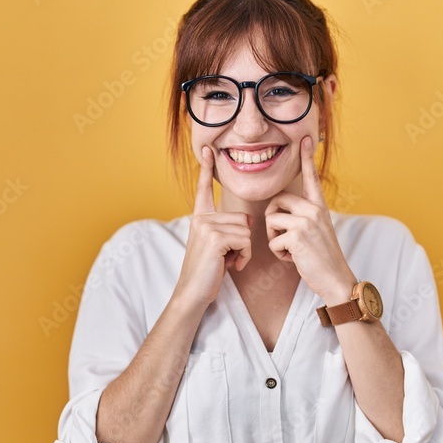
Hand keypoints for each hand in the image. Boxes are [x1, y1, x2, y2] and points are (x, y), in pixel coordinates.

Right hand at [173, 146, 252, 308]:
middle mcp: (201, 218)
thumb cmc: (208, 272)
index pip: (204, 189)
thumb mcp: (217, 246)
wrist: (193, 292)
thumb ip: (228, 229)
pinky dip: (244, 256)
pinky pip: (245, 240)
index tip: (207, 150)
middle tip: (229, 256)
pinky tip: (231, 266)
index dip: (206, 169)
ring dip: (244, 250)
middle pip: (243, 217)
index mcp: (200, 217)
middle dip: (243, 240)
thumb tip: (249, 220)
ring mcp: (206, 226)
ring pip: (246, 229)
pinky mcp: (214, 237)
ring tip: (229, 262)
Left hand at [264, 136, 355, 303]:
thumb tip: (280, 210)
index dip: (307, 158)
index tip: (305, 137)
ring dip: (274, 239)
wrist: (336, 279)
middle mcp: (314, 209)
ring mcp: (306, 221)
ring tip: (291, 249)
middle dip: (272, 220)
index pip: (311, 177)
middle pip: (276, 200)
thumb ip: (303, 217)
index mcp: (319, 206)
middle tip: (284, 237)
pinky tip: (293, 259)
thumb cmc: (322, 258)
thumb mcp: (316, 231)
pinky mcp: (297, 236)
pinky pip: (272, 240)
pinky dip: (278, 253)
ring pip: (271, 220)